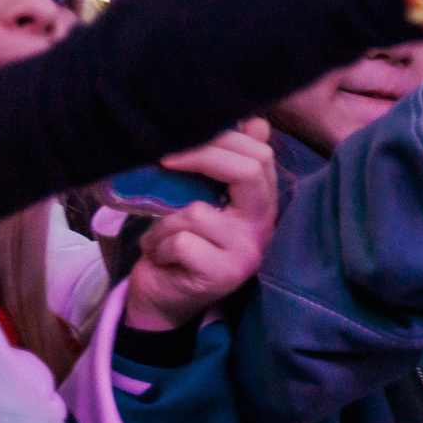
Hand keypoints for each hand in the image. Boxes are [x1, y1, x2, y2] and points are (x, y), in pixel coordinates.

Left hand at [121, 120, 277, 331]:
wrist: (163, 301)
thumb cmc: (180, 245)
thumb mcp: (200, 199)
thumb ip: (222, 166)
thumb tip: (255, 121)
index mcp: (261, 205)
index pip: (260, 157)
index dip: (223, 138)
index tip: (181, 139)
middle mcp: (263, 228)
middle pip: (247, 172)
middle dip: (200, 156)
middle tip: (164, 159)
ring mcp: (246, 253)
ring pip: (197, 211)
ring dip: (164, 223)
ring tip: (162, 238)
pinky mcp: (222, 275)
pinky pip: (181, 240)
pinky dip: (159, 246)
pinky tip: (162, 257)